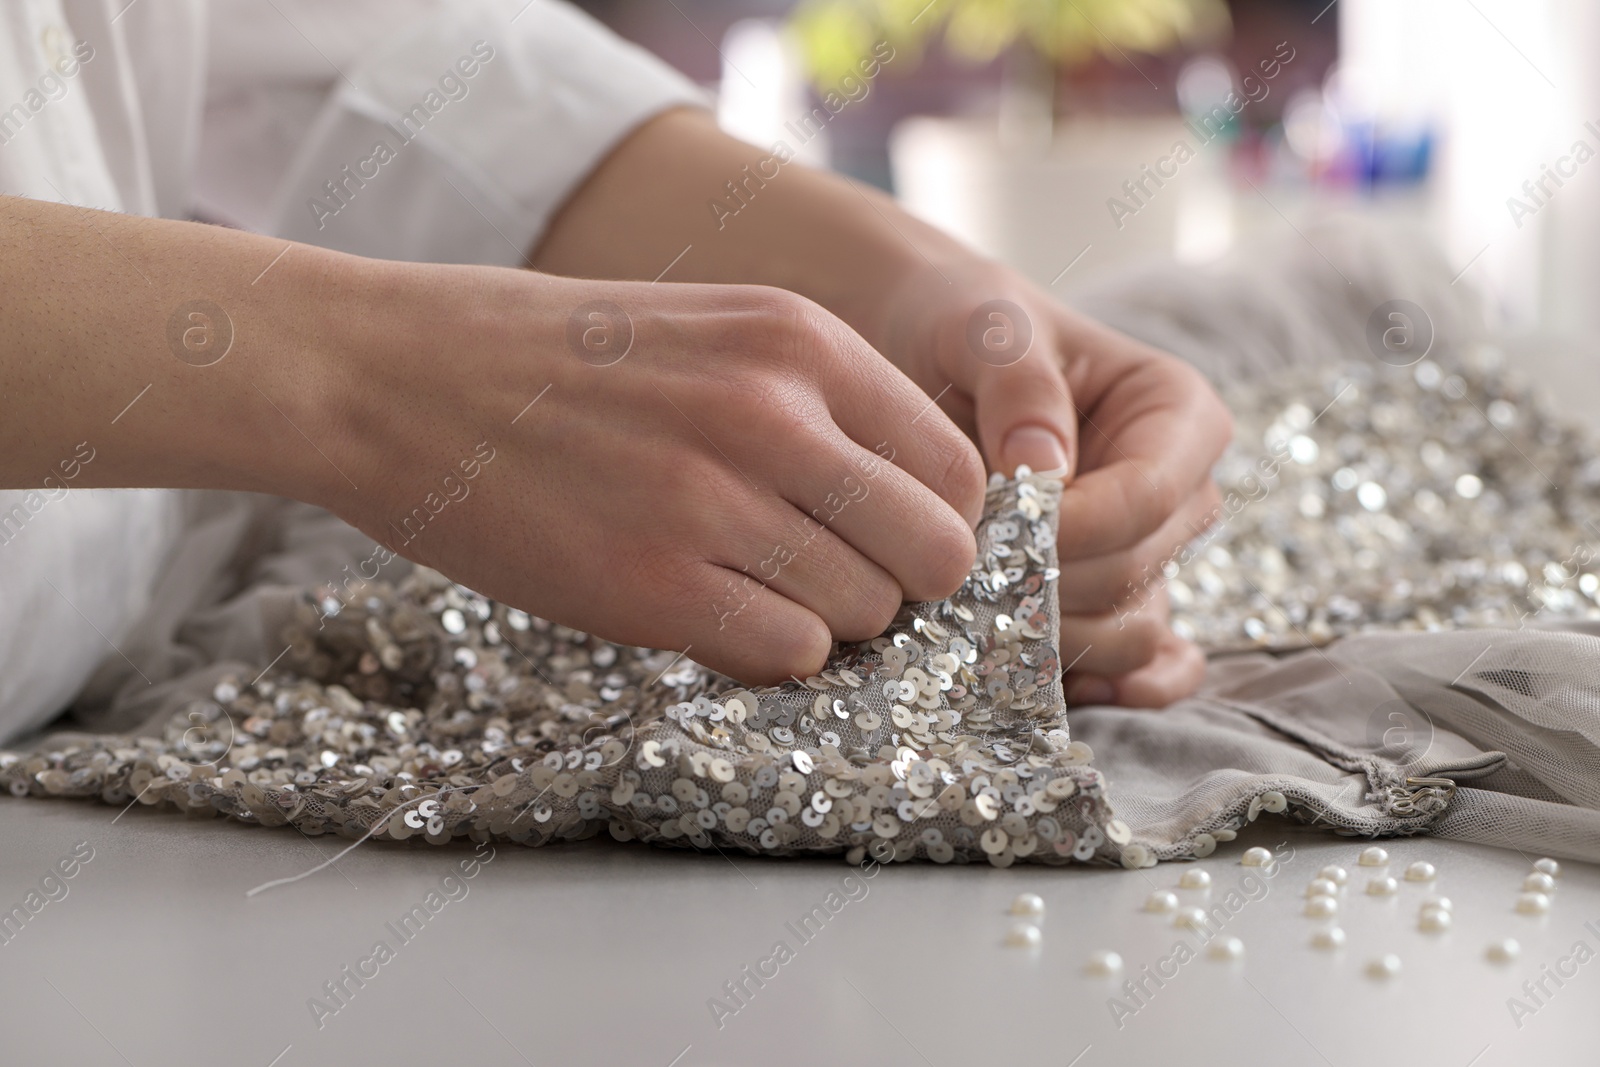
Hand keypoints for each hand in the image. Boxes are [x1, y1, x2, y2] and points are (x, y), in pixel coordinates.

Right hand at [326, 267, 986, 684]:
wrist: (395, 377)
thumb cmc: (554, 361)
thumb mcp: (711, 333)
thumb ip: (820, 404)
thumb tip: (913, 506)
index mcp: (801, 342)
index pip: (960, 470)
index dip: (938, 525)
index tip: (890, 544)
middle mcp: (774, 414)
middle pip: (936, 553)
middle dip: (898, 586)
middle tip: (832, 582)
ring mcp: (714, 501)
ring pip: (866, 614)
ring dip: (825, 624)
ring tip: (749, 592)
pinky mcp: (652, 585)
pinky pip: (790, 658)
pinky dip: (766, 657)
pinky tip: (710, 619)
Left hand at [867, 258, 1232, 707]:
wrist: (926, 360)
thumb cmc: (965, 329)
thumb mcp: (986, 327)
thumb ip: (1019, 380)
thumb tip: (1045, 465)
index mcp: (1179, 415)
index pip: (1145, 499)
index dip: (1069, 532)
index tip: (987, 533)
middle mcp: (1182, 493)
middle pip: (1134, 575)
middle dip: (1042, 588)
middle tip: (951, 582)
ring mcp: (1151, 555)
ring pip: (1128, 630)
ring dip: (1048, 639)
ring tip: (962, 621)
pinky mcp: (1114, 603)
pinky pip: (1141, 663)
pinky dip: (1107, 686)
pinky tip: (1045, 689)